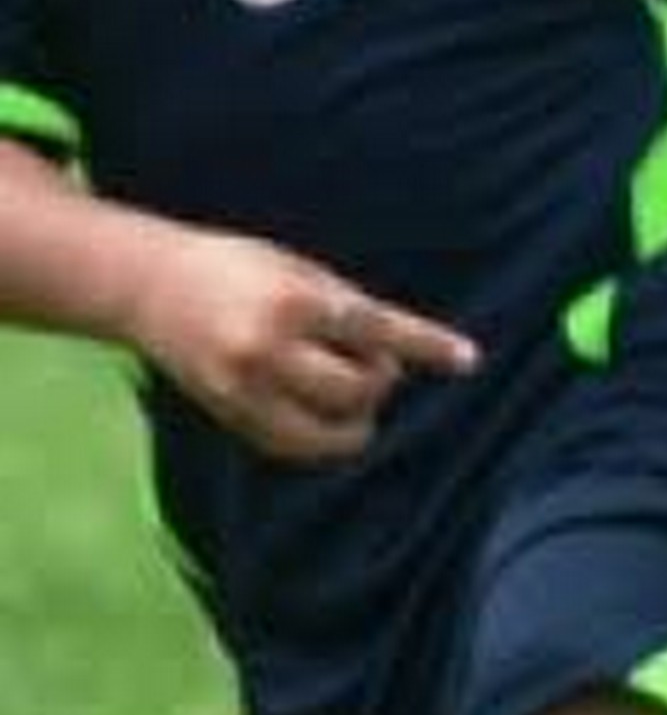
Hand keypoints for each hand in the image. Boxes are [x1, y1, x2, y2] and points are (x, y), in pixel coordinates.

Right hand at [127, 232, 476, 463]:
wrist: (149, 285)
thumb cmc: (236, 268)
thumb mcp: (297, 268)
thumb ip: (347, 309)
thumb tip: (401, 353)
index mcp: (292, 300)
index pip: (376, 329)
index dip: (426, 346)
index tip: (470, 360)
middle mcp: (268, 347)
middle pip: (359, 389)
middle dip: (379, 380)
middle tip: (372, 363)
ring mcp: (244, 387)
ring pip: (330, 432)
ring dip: (356, 417)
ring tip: (348, 389)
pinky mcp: (229, 413)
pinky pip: (294, 446)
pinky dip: (321, 437)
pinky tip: (323, 414)